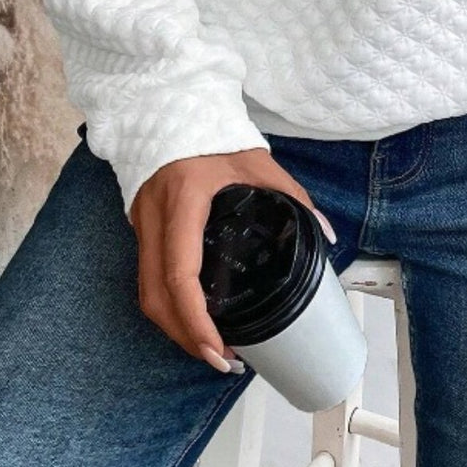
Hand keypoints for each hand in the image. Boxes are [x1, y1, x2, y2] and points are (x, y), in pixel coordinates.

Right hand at [130, 146, 337, 372]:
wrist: (170, 107)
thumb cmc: (213, 132)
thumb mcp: (258, 162)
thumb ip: (294, 197)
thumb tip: (327, 235)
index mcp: (183, 199)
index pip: (179, 272)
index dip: (195, 318)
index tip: (218, 346)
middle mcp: (154, 217)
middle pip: (156, 297)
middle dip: (185, 337)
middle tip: (222, 359)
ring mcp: (140, 223)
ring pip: (147, 293)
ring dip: (175, 327)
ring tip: (211, 347)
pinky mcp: (139, 227)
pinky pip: (147, 278)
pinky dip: (168, 305)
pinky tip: (193, 318)